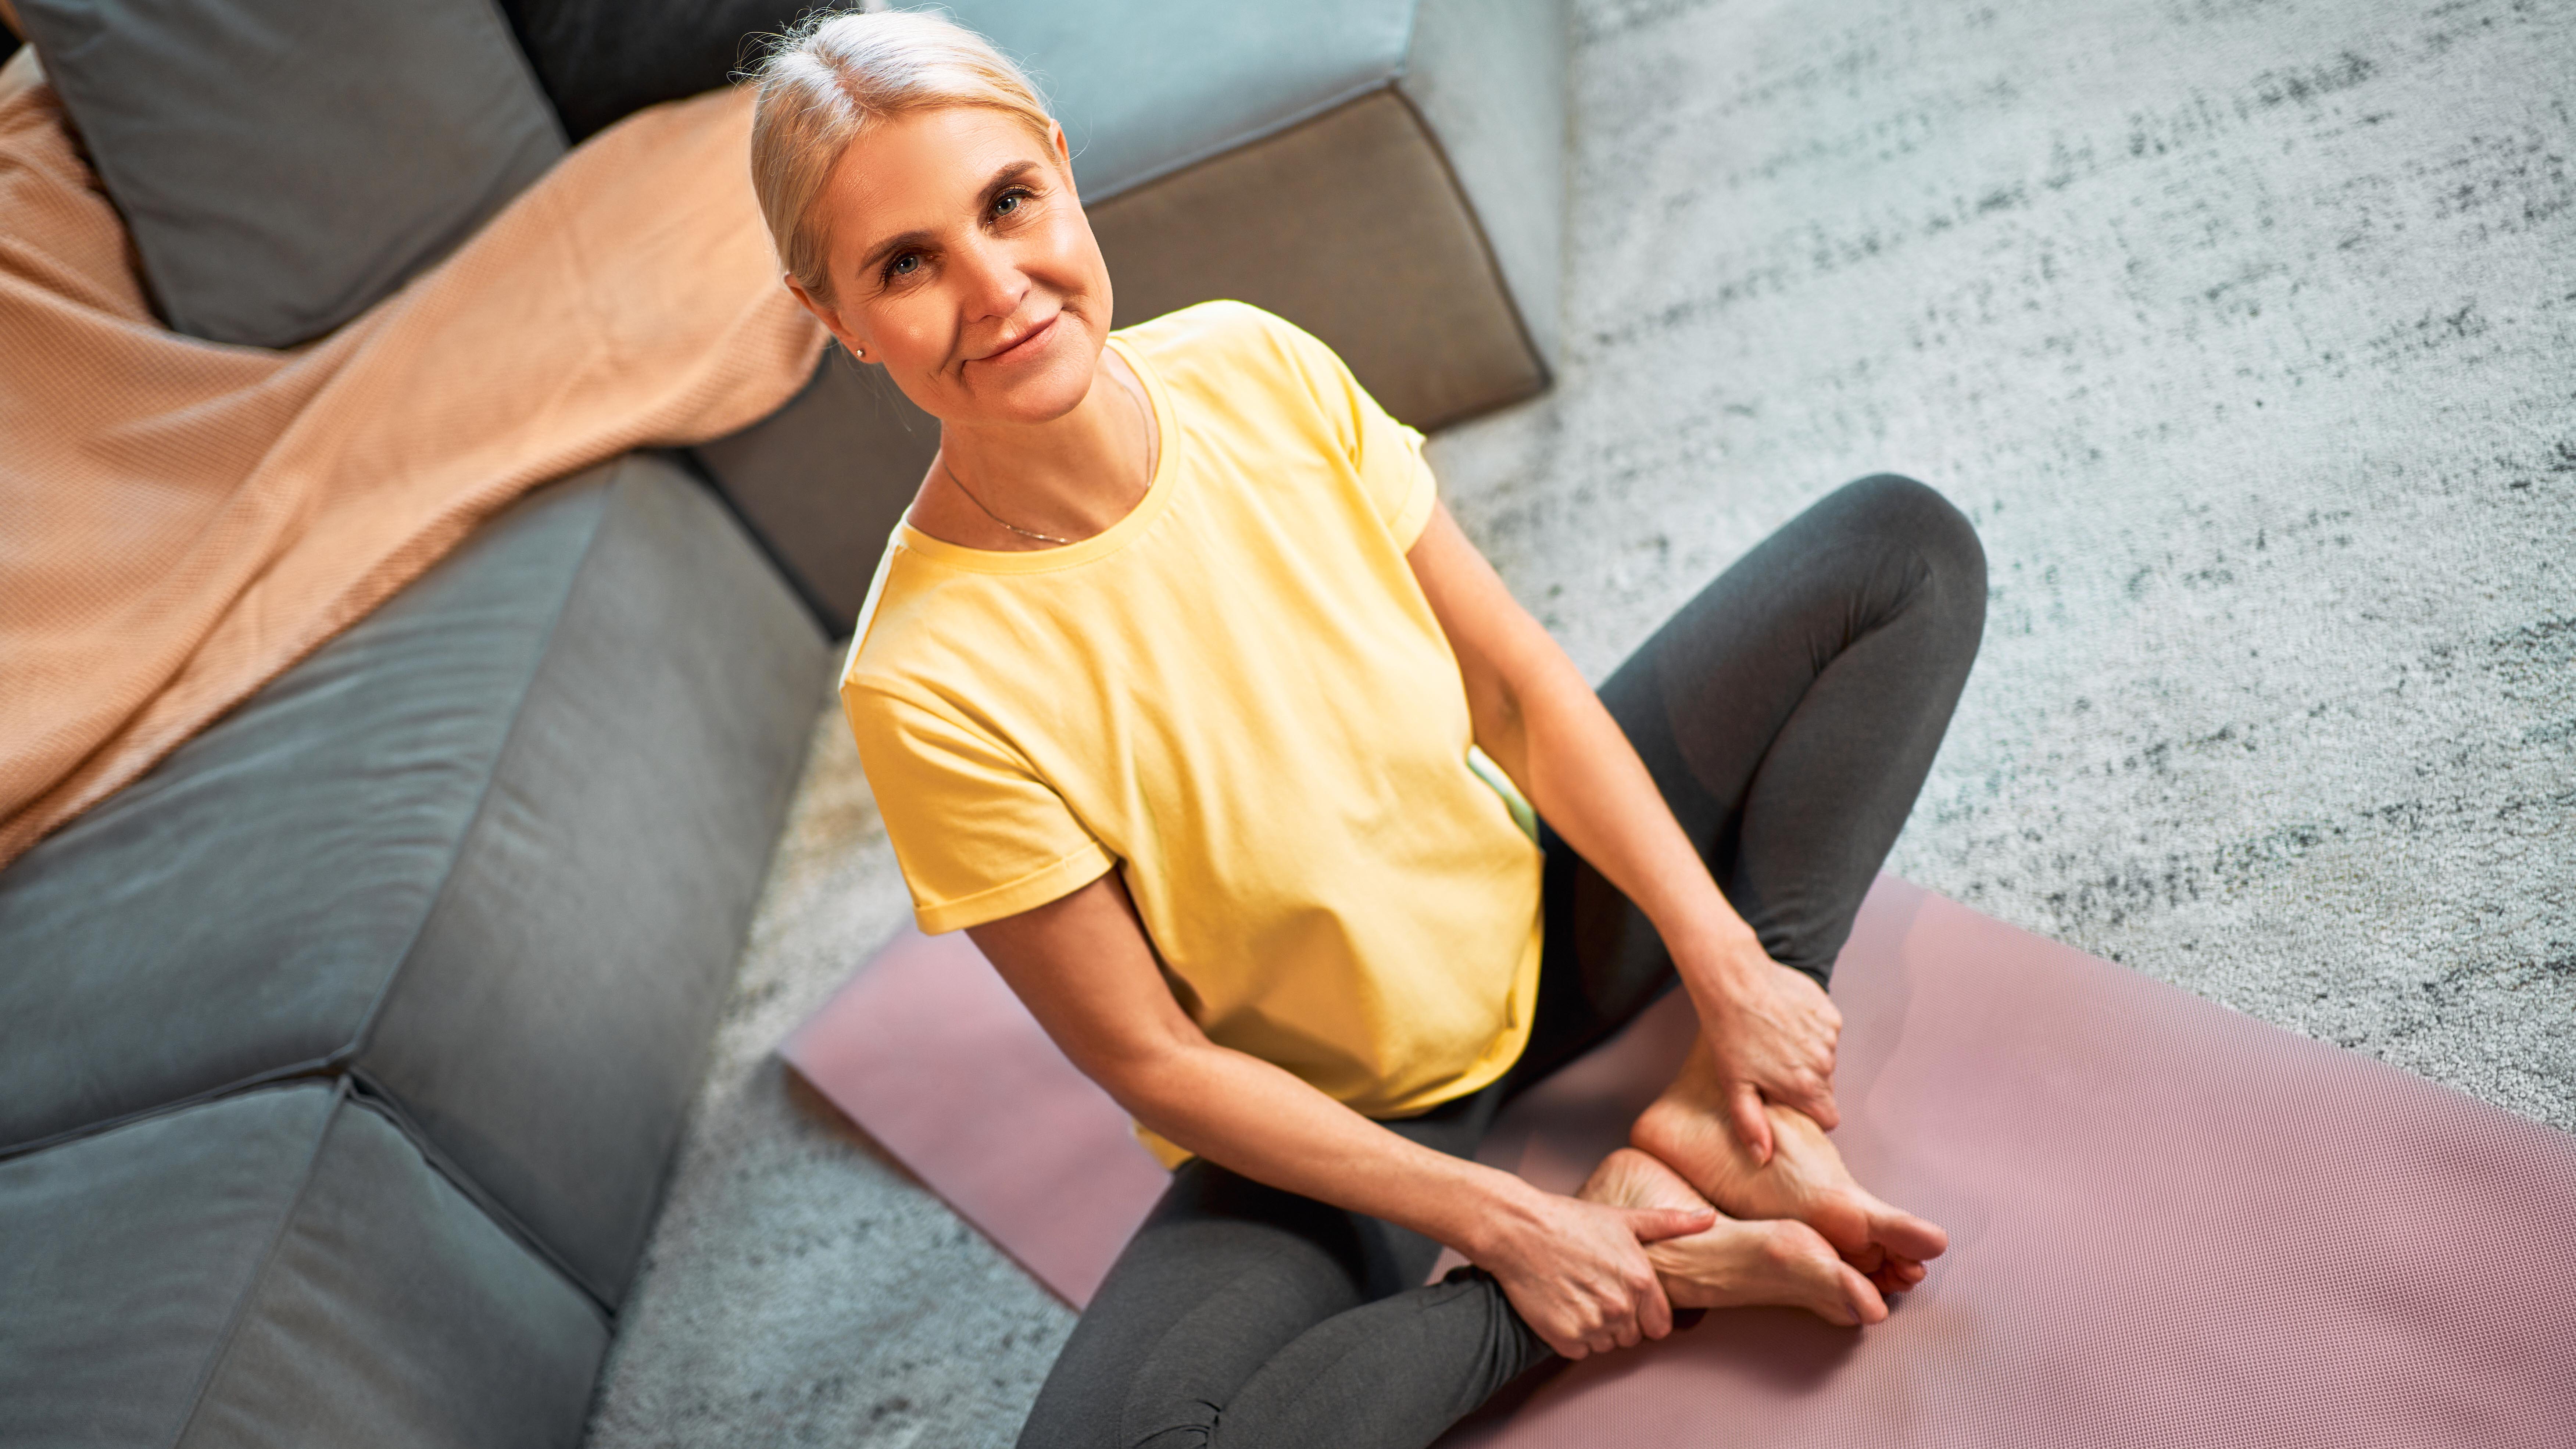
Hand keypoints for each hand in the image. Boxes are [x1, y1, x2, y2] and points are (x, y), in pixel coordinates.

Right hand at [1475, 1186, 1713, 1358]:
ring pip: (1606, 1344)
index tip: (1625, 1298)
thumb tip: (1709, 1217)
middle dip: (1619, 1319)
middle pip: (1632, 1336)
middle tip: (1594, 1289)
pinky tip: (1561, 1305)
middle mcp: (1620, 1307)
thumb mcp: (1624, 1218)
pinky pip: (1579, 1350)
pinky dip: (1571, 1334)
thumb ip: (1670, 1222)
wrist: (1517, 1228)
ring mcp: (1592, 1324)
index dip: (1644, 1314)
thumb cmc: (1570, 1220)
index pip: (1659, 1326)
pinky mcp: (1564, 1337)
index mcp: (1640, 1281)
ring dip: (1595, 1328)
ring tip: (1577, 1294)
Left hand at [1695, 948, 1842, 1162]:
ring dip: (1805, 1057)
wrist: (1733, 979)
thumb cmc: (1728, 1034)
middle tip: (1771, 1068)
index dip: (1808, 1115)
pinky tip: (1782, 1022)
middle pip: (1824, 1089)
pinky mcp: (1829, 1012)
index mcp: (1805, 1087)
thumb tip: (1763, 1159)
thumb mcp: (1734, 1085)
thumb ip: (1752, 1125)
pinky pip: (1825, 1033)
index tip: (1787, 1103)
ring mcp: (1829, 1036)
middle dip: (1803, 1085)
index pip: (1828, 1119)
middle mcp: (1825, 1063)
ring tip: (1772, 1042)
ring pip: (1824, 1060)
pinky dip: (1809, 1032)